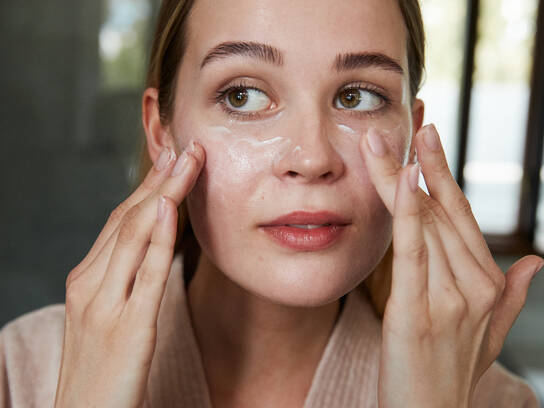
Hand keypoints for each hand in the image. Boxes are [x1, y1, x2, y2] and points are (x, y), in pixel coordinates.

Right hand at [54, 141, 204, 407]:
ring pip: (134, 234)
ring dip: (163, 193)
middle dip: (159, 179)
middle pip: (128, 218)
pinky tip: (168, 208)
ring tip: (187, 161)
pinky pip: (144, 273)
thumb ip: (124, 279)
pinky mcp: (127, 328)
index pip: (120, 220)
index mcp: (87, 278)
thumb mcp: (107, 314)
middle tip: (184, 145)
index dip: (147, 186)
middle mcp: (91, 283)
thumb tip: (153, 243)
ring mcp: (105, 303)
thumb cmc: (101, 366)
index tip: (170, 157)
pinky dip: (156, 237)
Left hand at [359, 125, 542, 407]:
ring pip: (424, 224)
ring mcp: (451, 298)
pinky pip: (413, 251)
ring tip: (380, 141)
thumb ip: (513, 294)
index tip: (430, 140)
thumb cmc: (452, 372)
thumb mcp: (489, 333)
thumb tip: (538, 262)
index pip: (462, 218)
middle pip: (442, 212)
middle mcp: (475, 286)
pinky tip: (404, 179)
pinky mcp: (418, 310)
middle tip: (408, 123)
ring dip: (401, 177)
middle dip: (422, 164)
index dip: (444, 176)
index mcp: (488, 285)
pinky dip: (408, 213)